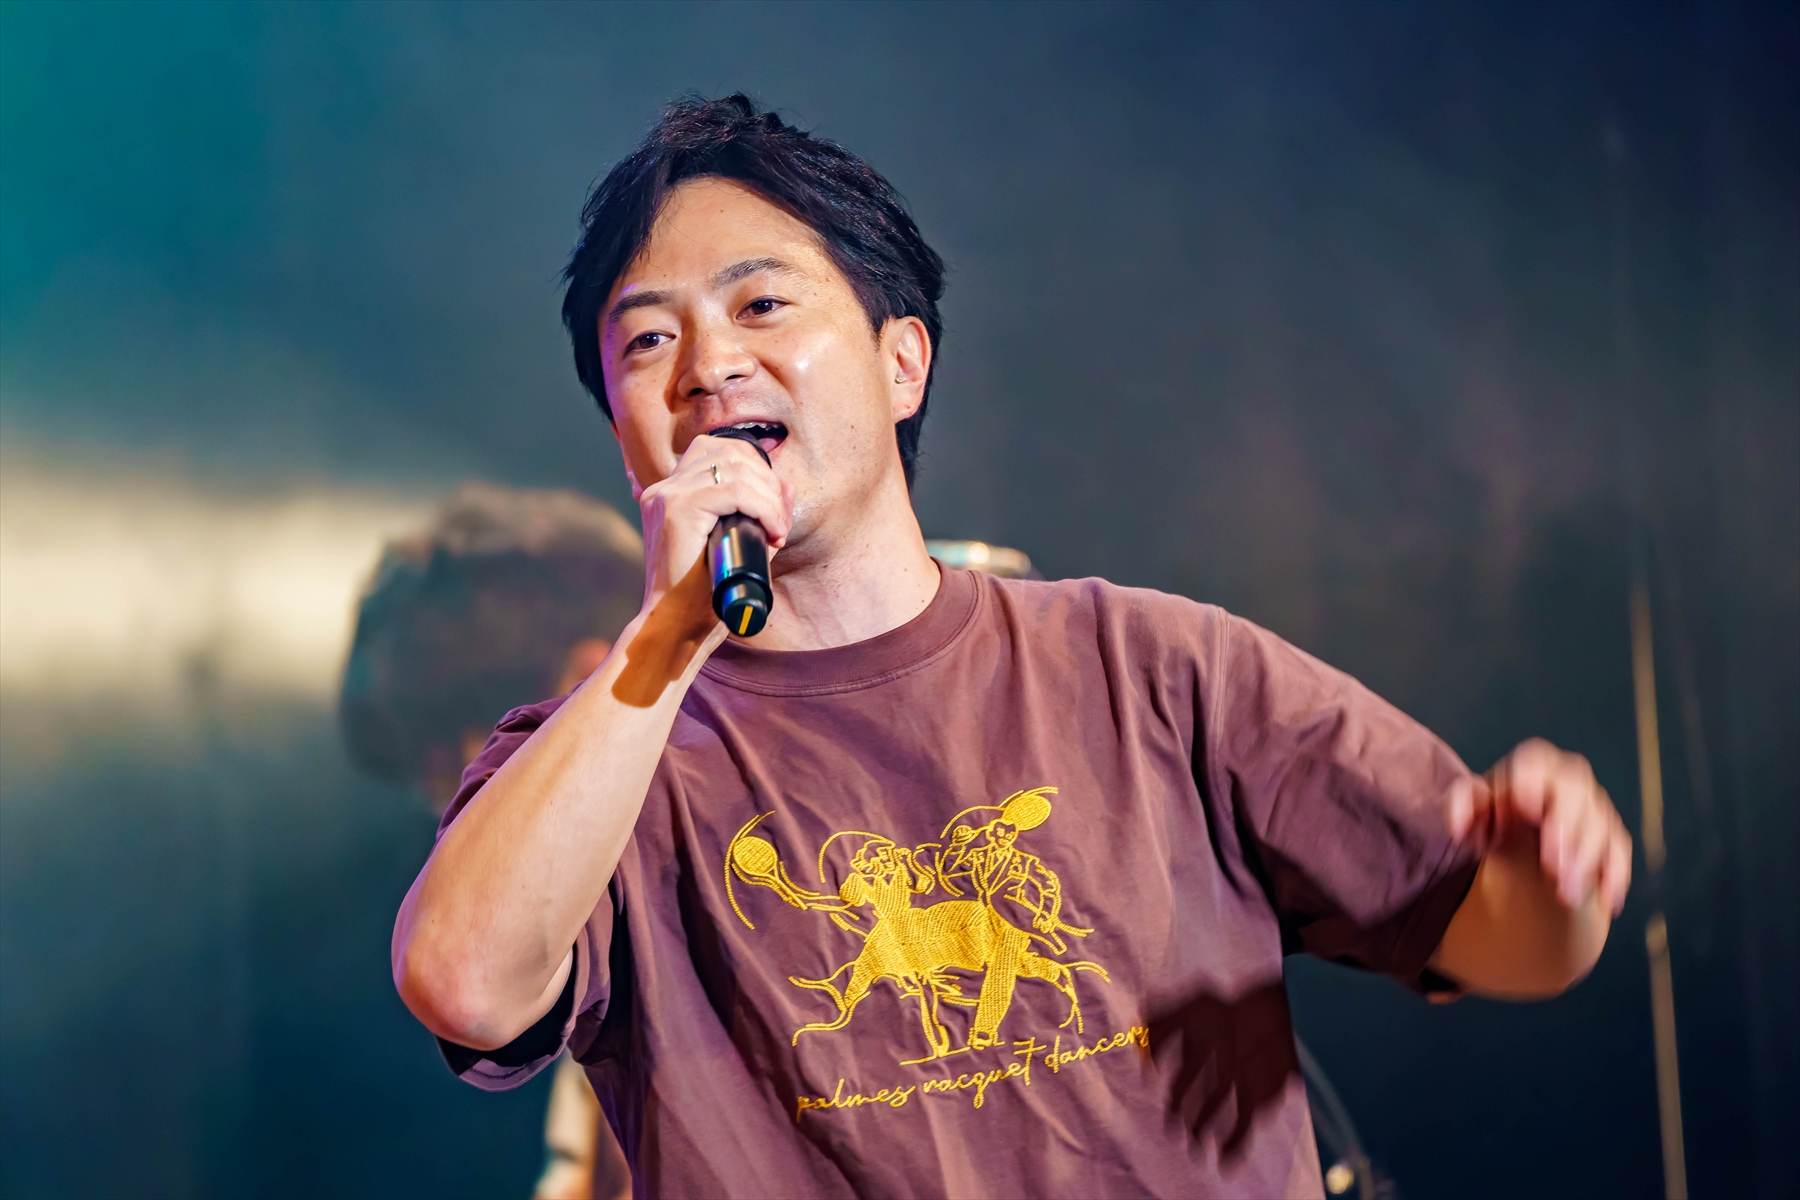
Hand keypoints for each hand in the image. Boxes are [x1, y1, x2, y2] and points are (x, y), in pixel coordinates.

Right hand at [634, 434, 792, 635]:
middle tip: (779, 522)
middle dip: (767, 481)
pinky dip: (763, 507)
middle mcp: (665, 488)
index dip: (755, 468)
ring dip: (768, 496)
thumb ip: (759, 513)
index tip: (774, 509)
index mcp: (671, 492)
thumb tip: (787, 485)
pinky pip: (734, 491)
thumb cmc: (704, 595)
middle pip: (728, 451)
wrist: (676, 627)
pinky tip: (772, 530)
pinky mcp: (676, 510)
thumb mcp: (738, 544)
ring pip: (735, 468)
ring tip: (777, 529)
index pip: (718, 449)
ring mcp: (667, 495)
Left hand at [1449, 738, 1631, 915]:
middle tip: (1551, 868)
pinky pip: (1619, 852)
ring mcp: (1593, 809)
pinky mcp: (1611, 838)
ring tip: (1566, 895)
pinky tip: (1608, 900)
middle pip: (1574, 793)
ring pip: (1599, 826)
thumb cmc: (1495, 821)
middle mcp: (1566, 783)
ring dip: (1585, 861)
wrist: (1523, 848)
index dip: (1533, 778)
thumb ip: (1461, 810)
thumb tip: (1456, 824)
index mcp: (1529, 770)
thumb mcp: (1474, 815)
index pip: (1536, 761)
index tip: (1526, 805)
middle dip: (1566, 829)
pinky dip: (1614, 875)